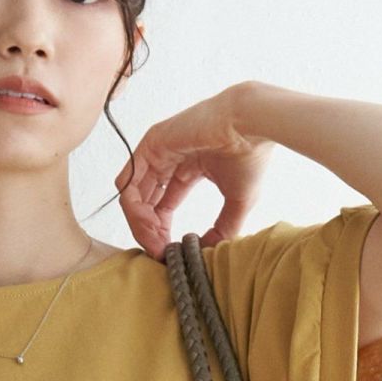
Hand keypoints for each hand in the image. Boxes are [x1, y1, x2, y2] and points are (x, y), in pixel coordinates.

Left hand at [113, 85, 275, 261]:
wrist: (253, 127)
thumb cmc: (250, 156)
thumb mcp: (238, 202)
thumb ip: (223, 229)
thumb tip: (209, 253)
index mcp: (187, 169)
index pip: (162, 206)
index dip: (162, 232)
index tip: (169, 253)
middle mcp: (168, 160)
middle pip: (145, 204)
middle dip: (149, 232)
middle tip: (160, 253)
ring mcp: (157, 151)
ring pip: (133, 195)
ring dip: (140, 224)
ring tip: (155, 243)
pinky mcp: (151, 145)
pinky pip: (128, 181)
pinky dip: (133, 207)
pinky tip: (148, 225)